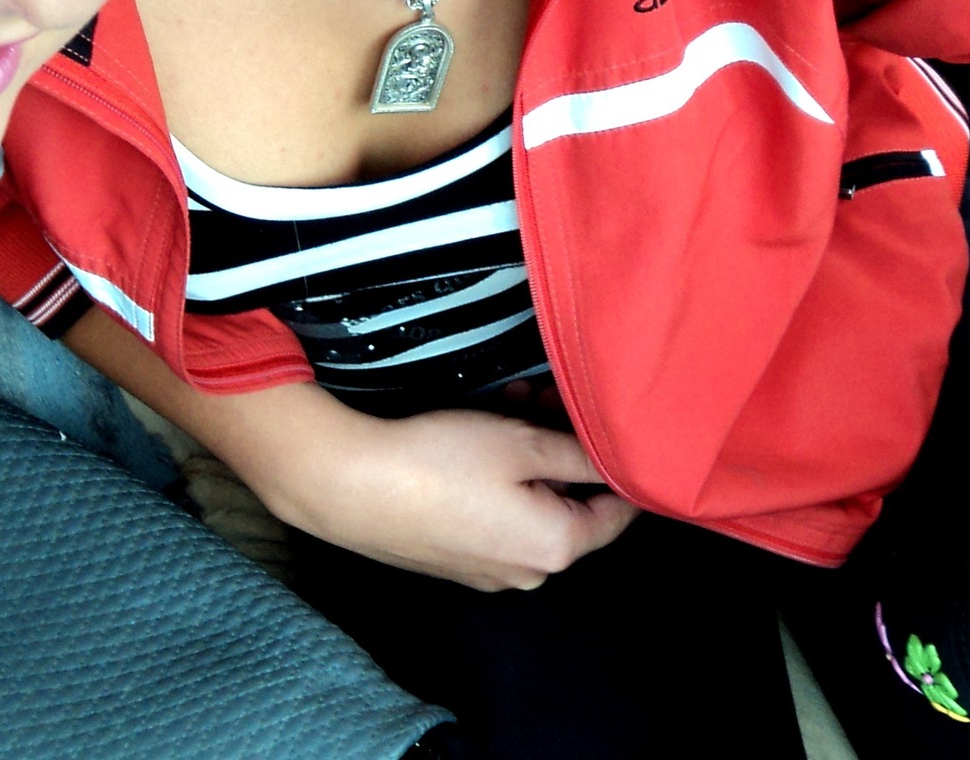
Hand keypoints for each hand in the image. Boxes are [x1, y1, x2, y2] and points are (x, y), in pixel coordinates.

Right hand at [266, 407, 639, 591]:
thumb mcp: (524, 443)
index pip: (618, 511)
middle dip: (562, 447)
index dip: (618, 463)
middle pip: (570, 506)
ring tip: (504, 403)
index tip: (601, 420)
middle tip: (538, 396)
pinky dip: (498, 484)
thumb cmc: (441, 461)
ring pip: (531, 508)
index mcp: (559, 548)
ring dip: (527, 458)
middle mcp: (530, 572)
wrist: (350, 487)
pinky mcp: (455, 562)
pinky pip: (496, 521)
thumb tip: (620, 462)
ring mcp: (489, 572)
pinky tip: (476, 441)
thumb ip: (582, 455)